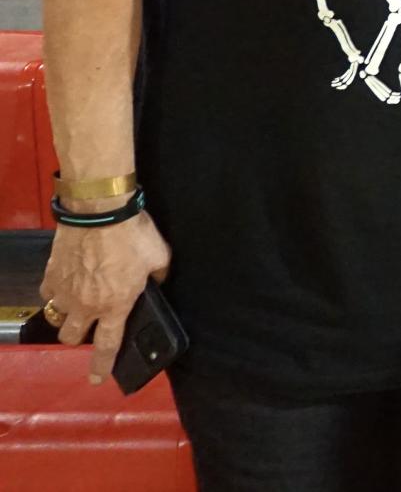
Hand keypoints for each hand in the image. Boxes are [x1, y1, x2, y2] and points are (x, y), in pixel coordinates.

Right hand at [39, 210, 172, 385]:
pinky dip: (55, 292)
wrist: (99, 212)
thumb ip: (158, 276)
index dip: (101, 366)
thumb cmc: (133, 235)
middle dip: (79, 338)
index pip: (108, 345)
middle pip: (72, 337)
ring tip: (76, 303)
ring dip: (66, 315)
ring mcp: (64, 292)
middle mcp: (86, 305)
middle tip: (88, 327)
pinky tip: (66, 282)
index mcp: (116, 305)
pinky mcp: (51, 276)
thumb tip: (155, 282)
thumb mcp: (160, 257)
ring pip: (57, 317)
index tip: (95, 380)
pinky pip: (48, 293)